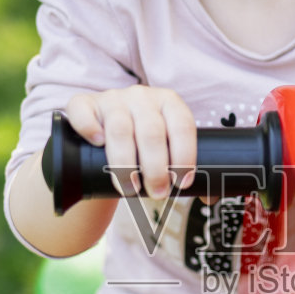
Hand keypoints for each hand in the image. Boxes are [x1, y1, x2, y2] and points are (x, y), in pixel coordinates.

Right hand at [66, 87, 196, 199]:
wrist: (103, 138)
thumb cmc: (142, 147)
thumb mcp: (166, 151)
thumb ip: (186, 170)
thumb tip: (210, 197)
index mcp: (169, 102)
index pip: (182, 125)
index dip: (184, 155)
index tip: (182, 182)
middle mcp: (141, 96)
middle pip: (152, 131)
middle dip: (157, 168)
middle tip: (157, 193)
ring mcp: (111, 98)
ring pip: (120, 128)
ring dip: (125, 163)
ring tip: (130, 188)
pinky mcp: (83, 104)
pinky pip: (83, 112)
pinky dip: (90, 128)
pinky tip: (97, 144)